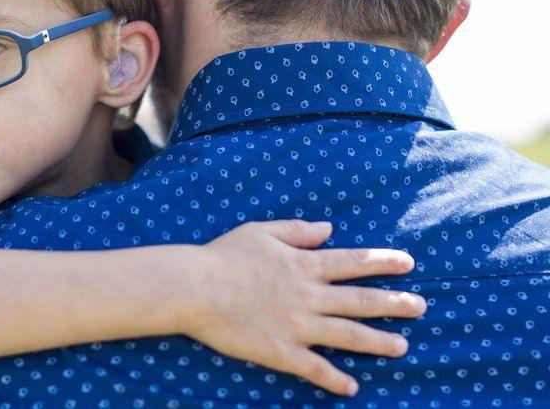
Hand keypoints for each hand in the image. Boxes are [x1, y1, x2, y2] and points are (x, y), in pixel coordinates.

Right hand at [184, 220, 425, 396]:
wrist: (194, 288)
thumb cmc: (223, 256)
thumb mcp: (261, 232)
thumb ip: (297, 231)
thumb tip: (328, 229)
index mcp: (304, 265)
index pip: (353, 262)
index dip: (382, 262)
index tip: (408, 263)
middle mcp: (308, 296)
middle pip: (360, 301)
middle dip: (394, 303)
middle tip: (421, 306)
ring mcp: (297, 326)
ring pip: (348, 335)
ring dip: (378, 342)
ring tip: (402, 346)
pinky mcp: (280, 351)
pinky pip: (314, 368)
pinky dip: (334, 379)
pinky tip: (352, 386)